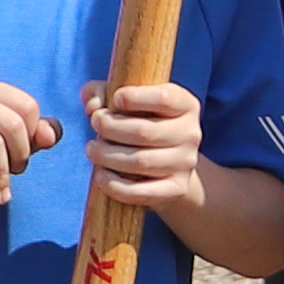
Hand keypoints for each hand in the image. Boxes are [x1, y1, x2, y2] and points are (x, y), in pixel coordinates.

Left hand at [78, 79, 211, 218]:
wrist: (165, 162)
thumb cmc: (137, 120)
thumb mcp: (122, 99)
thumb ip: (101, 91)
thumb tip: (93, 106)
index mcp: (185, 104)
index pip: (164, 98)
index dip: (135, 98)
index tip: (115, 99)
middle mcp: (191, 133)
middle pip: (145, 132)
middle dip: (111, 127)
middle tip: (95, 123)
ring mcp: (186, 163)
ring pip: (141, 162)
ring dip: (108, 156)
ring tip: (92, 150)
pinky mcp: (176, 189)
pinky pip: (144, 192)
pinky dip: (117, 186)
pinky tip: (101, 176)